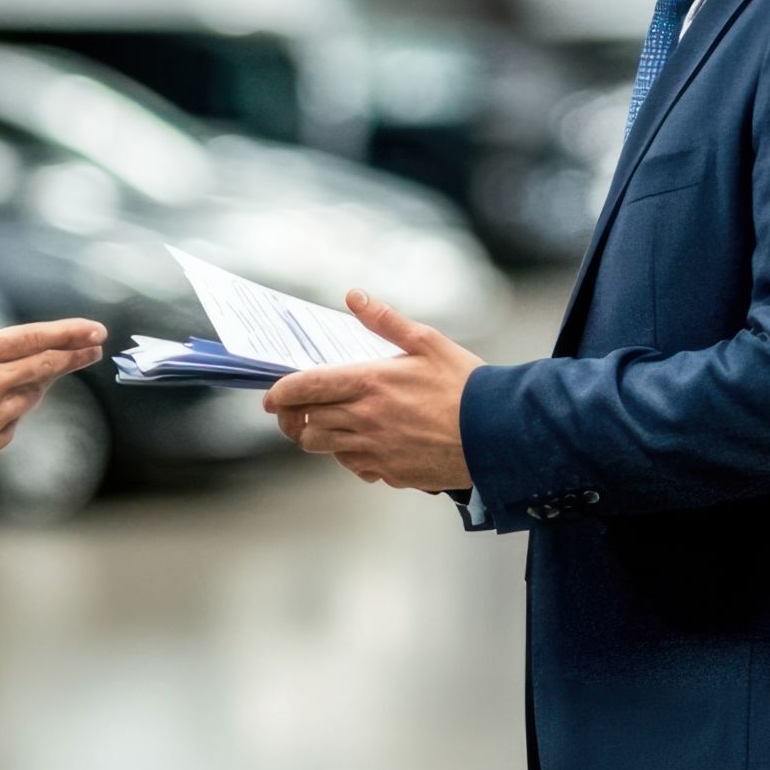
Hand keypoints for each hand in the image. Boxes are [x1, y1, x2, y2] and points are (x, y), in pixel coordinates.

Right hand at [0, 263, 106, 477]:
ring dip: (41, 383)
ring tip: (47, 375)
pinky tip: (7, 407)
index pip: (34, 339)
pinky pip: (10, 427)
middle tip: (95, 349)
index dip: (69, 333)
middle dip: (74, 356)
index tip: (95, 330)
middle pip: (45, 368)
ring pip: (30, 397)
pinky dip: (12, 413)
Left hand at [262, 290, 482, 491]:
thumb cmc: (465, 384)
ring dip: (316, 436)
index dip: (280, 392)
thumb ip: (385, 320)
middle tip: (292, 410)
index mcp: (370, 382)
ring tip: (325, 423)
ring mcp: (376, 450)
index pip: (306, 387)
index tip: (270, 396)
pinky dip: (348, 455)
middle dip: (292, 416)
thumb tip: (354, 296)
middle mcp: (365, 419)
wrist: (499, 432)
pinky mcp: (390, 472)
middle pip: (306, 423)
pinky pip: (353, 466)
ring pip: (323, 448)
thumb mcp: (427, 341)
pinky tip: (363, 442)